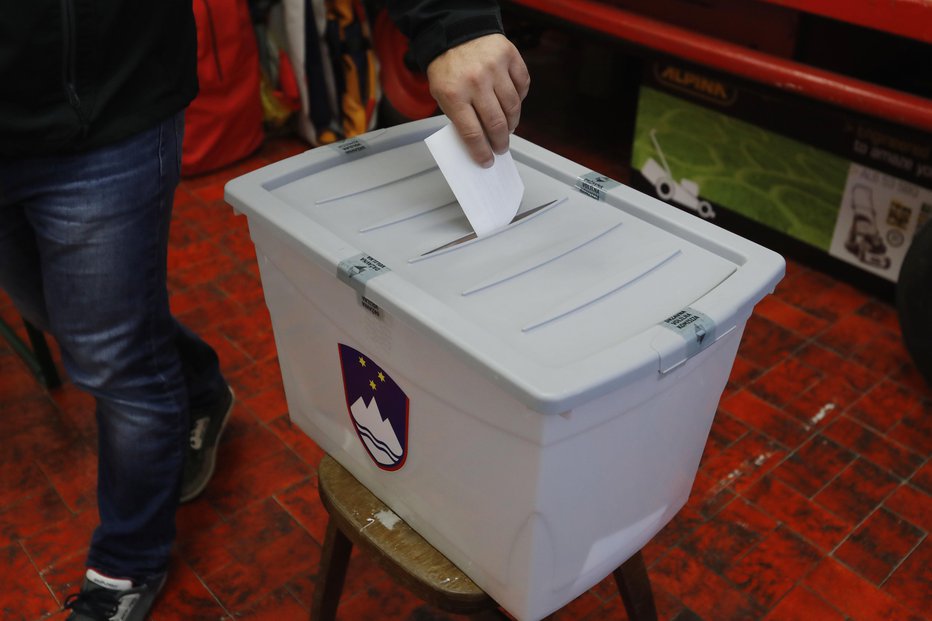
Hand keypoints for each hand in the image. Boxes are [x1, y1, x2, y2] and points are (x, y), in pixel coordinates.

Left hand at [426, 33, 529, 166]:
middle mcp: (476, 82)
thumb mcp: (442, 94)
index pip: (472, 133)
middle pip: (496, 123)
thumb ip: (458, 116)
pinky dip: (520, 97)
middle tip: (501, 147)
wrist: (455, 31)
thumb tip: (479, 141)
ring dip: (512, 123)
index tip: (487, 161)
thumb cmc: (447, 66)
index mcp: (454, 94)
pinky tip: (513, 102)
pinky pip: (522, 85)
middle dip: (500, 142)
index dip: (482, 152)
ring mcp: (495, 68)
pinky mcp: (509, 57)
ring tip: (508, 128)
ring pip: (513, 107)